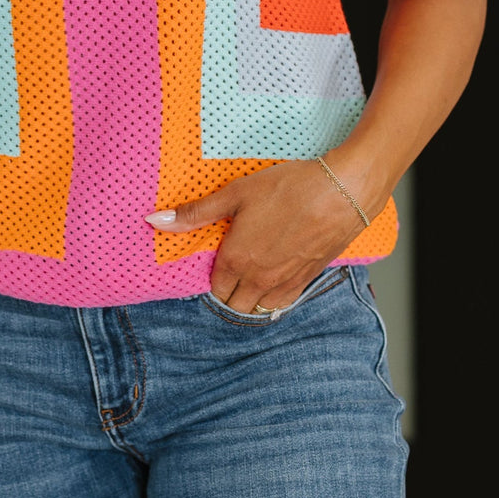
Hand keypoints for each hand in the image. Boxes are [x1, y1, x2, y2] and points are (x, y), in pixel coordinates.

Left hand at [144, 158, 367, 314]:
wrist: (342, 191)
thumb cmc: (289, 188)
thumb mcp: (236, 194)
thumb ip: (196, 213)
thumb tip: (156, 221)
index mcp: (237, 260)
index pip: (214, 289)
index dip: (213, 277)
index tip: (216, 263)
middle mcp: (259, 279)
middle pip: (234, 305)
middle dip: (229, 294)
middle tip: (231, 272)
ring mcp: (285, 283)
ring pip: (259, 309)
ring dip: (250, 300)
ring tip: (250, 278)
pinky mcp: (308, 279)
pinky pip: (283, 304)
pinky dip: (274, 299)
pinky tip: (275, 280)